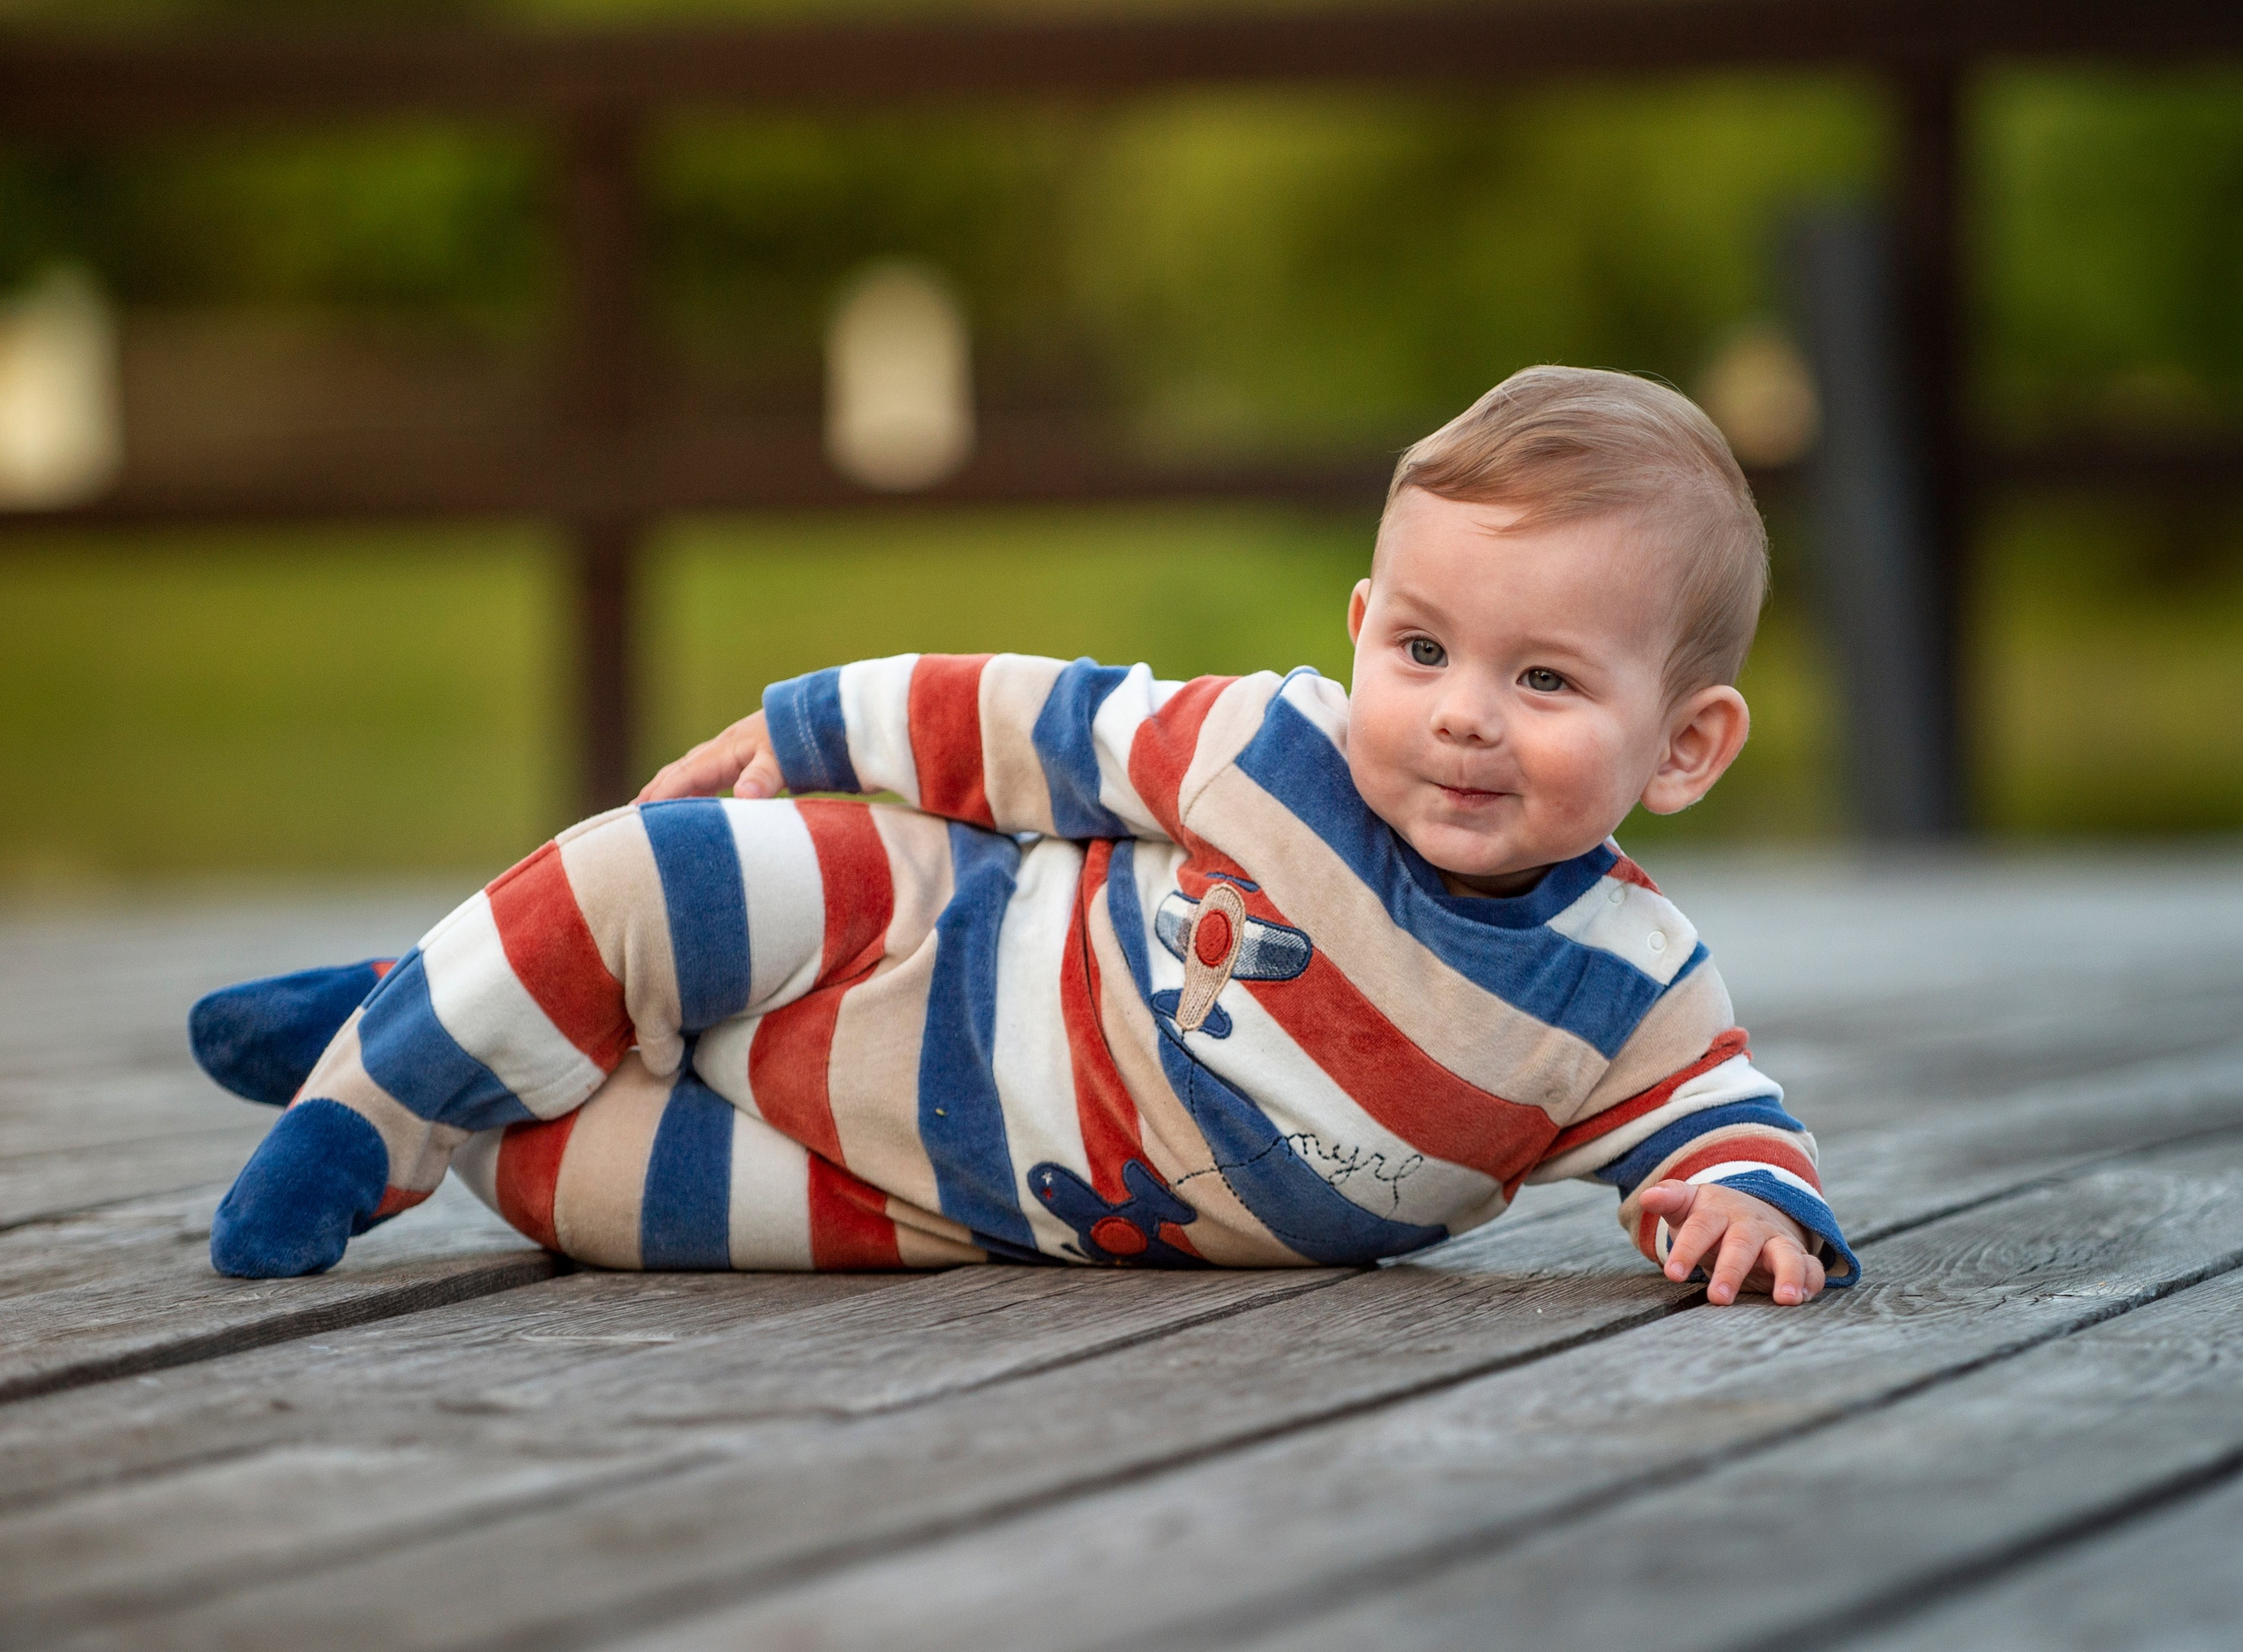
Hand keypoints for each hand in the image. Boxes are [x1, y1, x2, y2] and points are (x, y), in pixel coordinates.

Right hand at [637, 711, 783, 803]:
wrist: (813, 716)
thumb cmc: (796, 738)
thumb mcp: (782, 759)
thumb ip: (763, 777)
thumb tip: (744, 795)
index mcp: (722, 752)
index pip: (684, 777)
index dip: (661, 795)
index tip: (639, 815)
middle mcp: (719, 752)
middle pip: (678, 773)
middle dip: (654, 792)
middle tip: (631, 815)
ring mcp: (727, 754)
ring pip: (689, 774)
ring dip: (669, 791)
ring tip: (651, 812)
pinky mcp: (739, 760)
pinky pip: (705, 777)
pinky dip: (691, 791)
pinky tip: (690, 805)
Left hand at [1637, 1180, 1826, 1306]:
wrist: (1749, 1211)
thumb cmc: (1710, 1217)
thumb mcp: (1688, 1206)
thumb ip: (1670, 1200)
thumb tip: (1648, 1196)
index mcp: (1718, 1212)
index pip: (1701, 1227)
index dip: (1687, 1250)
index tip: (1673, 1274)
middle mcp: (1750, 1226)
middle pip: (1742, 1244)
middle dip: (1731, 1270)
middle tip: (1718, 1298)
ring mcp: (1776, 1240)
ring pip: (1786, 1253)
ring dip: (1789, 1274)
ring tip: (1786, 1299)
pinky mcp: (1796, 1256)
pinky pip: (1811, 1266)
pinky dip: (1812, 1280)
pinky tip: (1804, 1297)